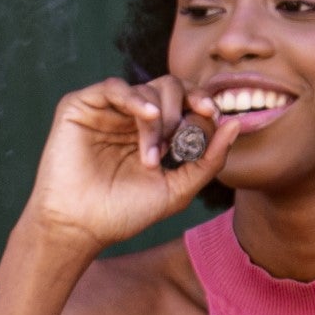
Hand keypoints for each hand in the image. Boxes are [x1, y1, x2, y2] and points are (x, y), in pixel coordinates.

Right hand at [19, 78, 236, 253]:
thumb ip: (209, 159)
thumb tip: (234, 124)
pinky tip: (149, 116)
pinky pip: (113, 87)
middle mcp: (130, 117)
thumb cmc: (124, 213)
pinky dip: (135, 97)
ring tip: (155, 150)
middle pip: (169, 87)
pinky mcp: (80, 107)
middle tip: (181, 136)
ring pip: (146, 89)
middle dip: (182, 107)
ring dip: (159, 116)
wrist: (80, 227)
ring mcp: (106, 111)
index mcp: (154, 132)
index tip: (213, 113)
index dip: (201, 100)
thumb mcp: (178, 188)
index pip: (184, 101)